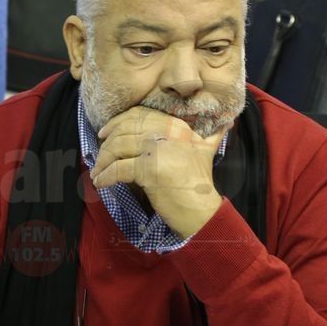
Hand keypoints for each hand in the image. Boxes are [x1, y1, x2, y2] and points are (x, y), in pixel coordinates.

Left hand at [90, 107, 230, 238]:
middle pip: (125, 130)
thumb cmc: (199, 184)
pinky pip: (118, 169)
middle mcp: (167, 133)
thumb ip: (212, 135)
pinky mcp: (148, 170)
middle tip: (98, 156)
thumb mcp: (206, 152)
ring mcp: (157, 150)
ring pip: (118, 147)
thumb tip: (229, 122)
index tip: (105, 132)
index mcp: (176, 126)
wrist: (201, 210)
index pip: (140, 115)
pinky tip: (100, 183)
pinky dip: (106, 176)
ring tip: (97, 172)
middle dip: (107, 143)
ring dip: (103, 161)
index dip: (118, 121)